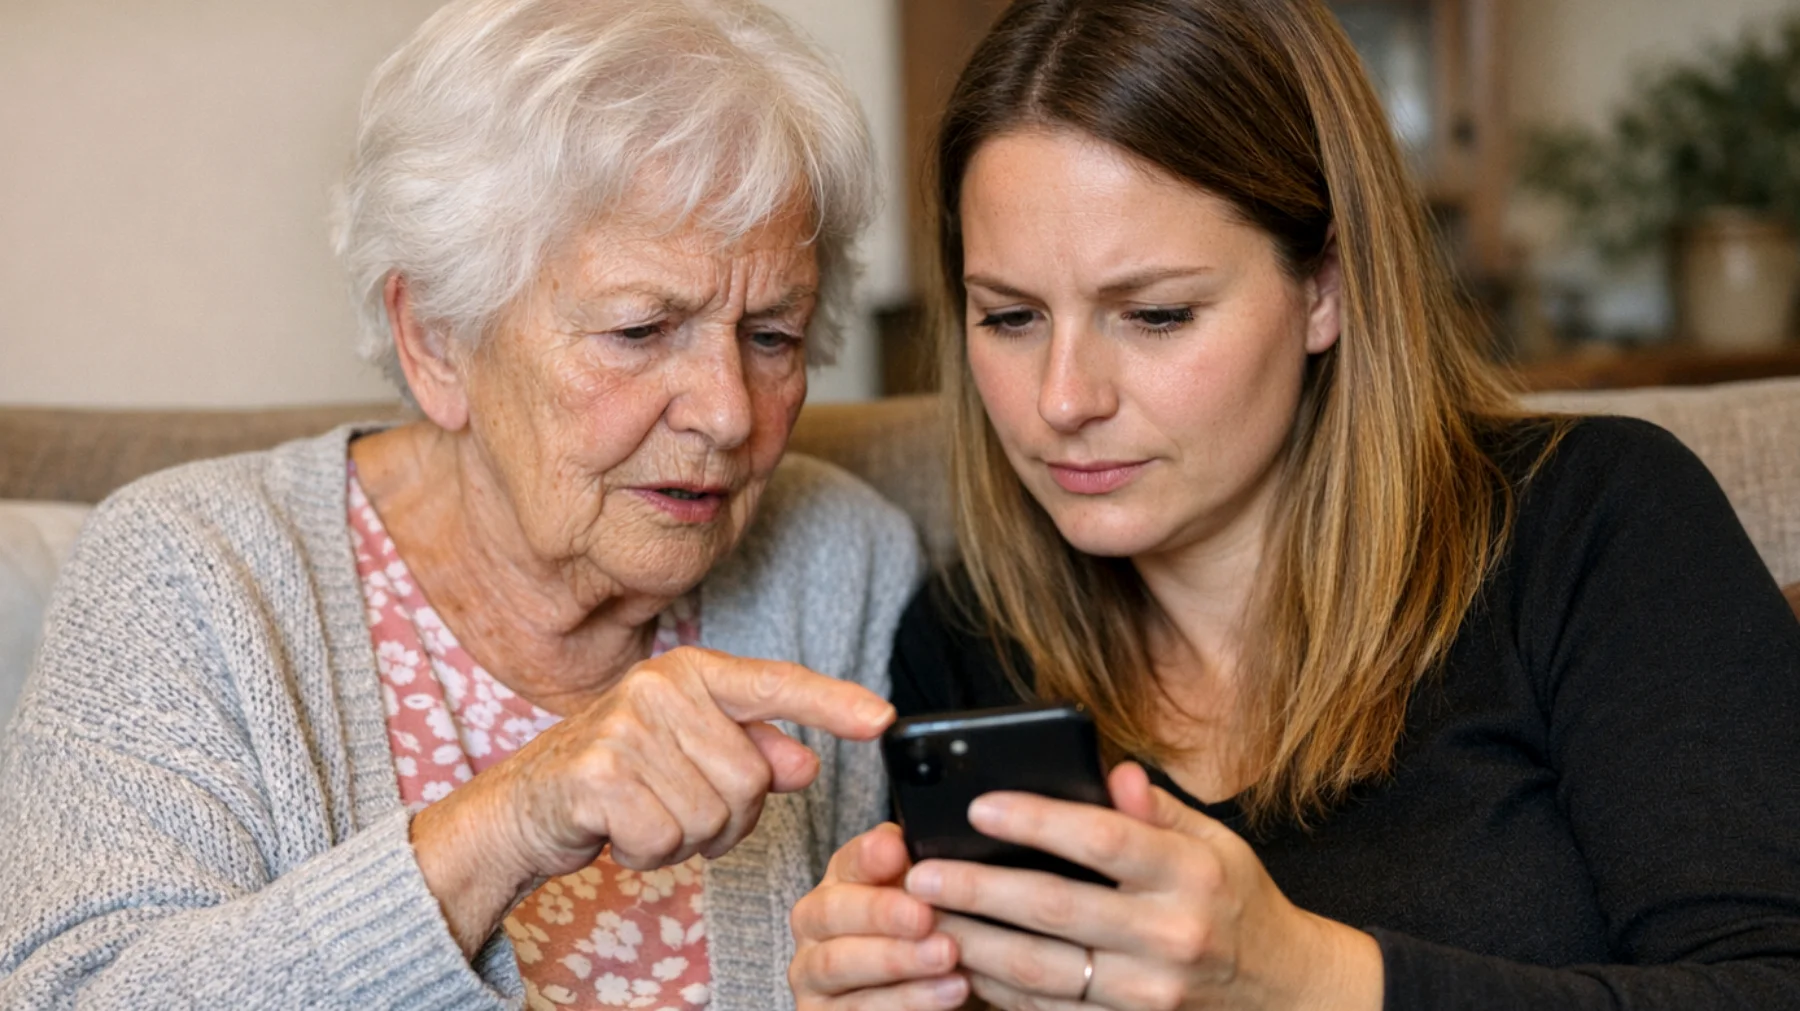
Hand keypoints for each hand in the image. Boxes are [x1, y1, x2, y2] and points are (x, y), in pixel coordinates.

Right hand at [411, 646, 895, 955]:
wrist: (520, 808)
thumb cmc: (615, 779)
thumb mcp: (687, 758)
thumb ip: (750, 754)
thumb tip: (805, 763)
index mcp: (690, 673)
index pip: (776, 684)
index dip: (833, 703)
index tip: (883, 720)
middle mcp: (660, 687)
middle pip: (751, 779)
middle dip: (724, 816)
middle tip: (675, 807)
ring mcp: (627, 726)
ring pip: (713, 814)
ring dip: (685, 838)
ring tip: (645, 816)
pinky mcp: (599, 773)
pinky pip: (668, 838)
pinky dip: (650, 854)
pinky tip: (620, 832)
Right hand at [789, 823, 970, 1009]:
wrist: (924, 996)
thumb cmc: (926, 940)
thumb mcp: (929, 901)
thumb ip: (923, 871)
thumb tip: (926, 843)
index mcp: (839, 884)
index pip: (846, 862)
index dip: (868, 857)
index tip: (897, 852)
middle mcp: (813, 927)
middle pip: (831, 912)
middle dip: (880, 912)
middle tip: (926, 916)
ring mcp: (810, 976)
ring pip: (838, 964)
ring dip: (896, 960)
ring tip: (947, 956)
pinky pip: (857, 1010)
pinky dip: (906, 1002)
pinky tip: (949, 991)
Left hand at [903, 763, 1382, 1009]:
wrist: (1283, 993)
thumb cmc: (1235, 901)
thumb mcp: (1214, 842)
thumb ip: (1155, 807)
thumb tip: (1112, 766)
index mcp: (1189, 874)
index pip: (1103, 839)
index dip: (1037, 820)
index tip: (979, 806)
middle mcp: (1169, 935)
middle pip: (1056, 909)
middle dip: (979, 889)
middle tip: (919, 871)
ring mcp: (1147, 991)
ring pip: (1040, 969)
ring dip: (972, 942)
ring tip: (922, 917)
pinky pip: (1048, 1009)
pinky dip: (997, 987)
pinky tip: (960, 960)